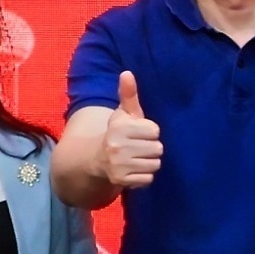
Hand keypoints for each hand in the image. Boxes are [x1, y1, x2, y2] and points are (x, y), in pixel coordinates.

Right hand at [101, 71, 164, 190]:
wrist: (97, 159)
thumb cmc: (119, 133)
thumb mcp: (124, 113)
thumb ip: (128, 94)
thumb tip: (127, 73)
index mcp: (119, 127)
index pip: (155, 131)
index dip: (150, 132)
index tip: (139, 133)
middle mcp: (117, 146)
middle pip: (157, 148)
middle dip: (151, 148)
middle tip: (138, 147)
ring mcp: (119, 164)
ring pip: (155, 164)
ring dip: (149, 162)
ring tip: (136, 158)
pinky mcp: (121, 180)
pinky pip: (148, 179)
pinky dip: (144, 176)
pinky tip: (134, 170)